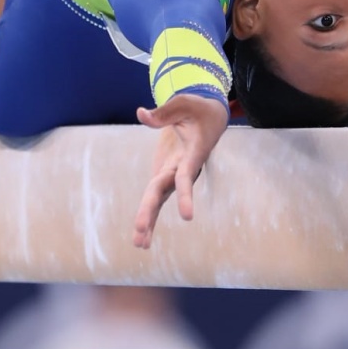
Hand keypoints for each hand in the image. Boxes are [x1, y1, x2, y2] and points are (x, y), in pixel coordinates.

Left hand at [132, 94, 228, 248]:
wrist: (208, 117)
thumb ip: (163, 113)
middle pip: (164, 190)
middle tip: (139, 234)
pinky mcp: (165, 174)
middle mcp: (182, 168)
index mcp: (192, 153)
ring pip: (159, 198)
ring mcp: (173, 173)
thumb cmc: (198, 109)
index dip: (185, 195)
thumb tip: (141, 114)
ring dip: (149, 221)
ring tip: (139, 245)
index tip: (187, 217)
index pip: (185, 176)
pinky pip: (155, 196)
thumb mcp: (184, 103)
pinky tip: (141, 236)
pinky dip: (148, 215)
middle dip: (150, 211)